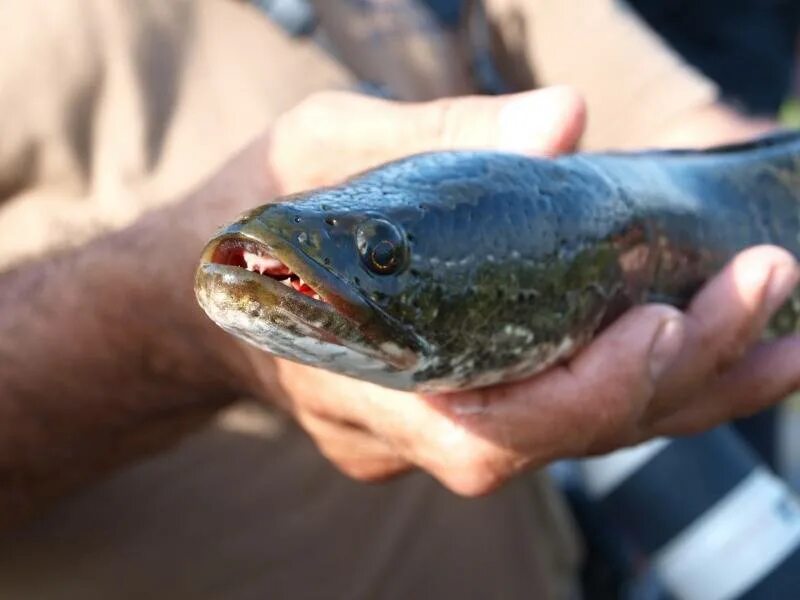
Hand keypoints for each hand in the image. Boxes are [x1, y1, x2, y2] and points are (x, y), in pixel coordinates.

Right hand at [242, 89, 799, 494]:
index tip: (664, 318)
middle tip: (767, 289)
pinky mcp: (453, 411)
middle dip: (672, 381)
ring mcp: (430, 430)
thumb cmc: (247, 219)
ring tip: (783, 328)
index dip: (581, 396)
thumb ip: (431, 138)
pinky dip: (644, 384)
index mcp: (353, 375)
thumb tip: (565, 120)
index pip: (482, 431)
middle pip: (553, 441)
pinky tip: (717, 340)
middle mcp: (402, 427)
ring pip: (571, 439)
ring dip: (687, 391)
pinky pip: (558, 415)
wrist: (198, 292)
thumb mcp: (313, 150)